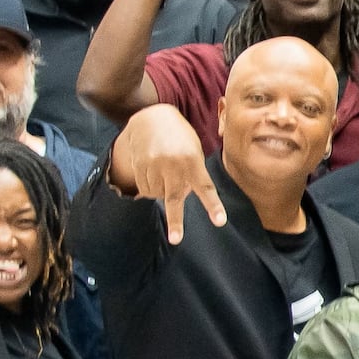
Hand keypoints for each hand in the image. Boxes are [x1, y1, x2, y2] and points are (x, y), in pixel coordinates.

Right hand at [110, 104, 225, 243]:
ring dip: (163, 191)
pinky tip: (154, 171)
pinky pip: (146, 190)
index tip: (220, 221)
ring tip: (165, 171)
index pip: (206, 187)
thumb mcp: (194, 150)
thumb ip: (192, 173)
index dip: (213, 205)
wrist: (151, 118)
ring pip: (159, 195)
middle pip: (175, 198)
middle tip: (175, 239)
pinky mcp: (139, 167)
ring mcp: (154, 166)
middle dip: (176, 221)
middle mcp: (173, 164)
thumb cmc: (180, 138)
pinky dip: (151, 187)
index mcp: (192, 160)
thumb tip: (179, 197)